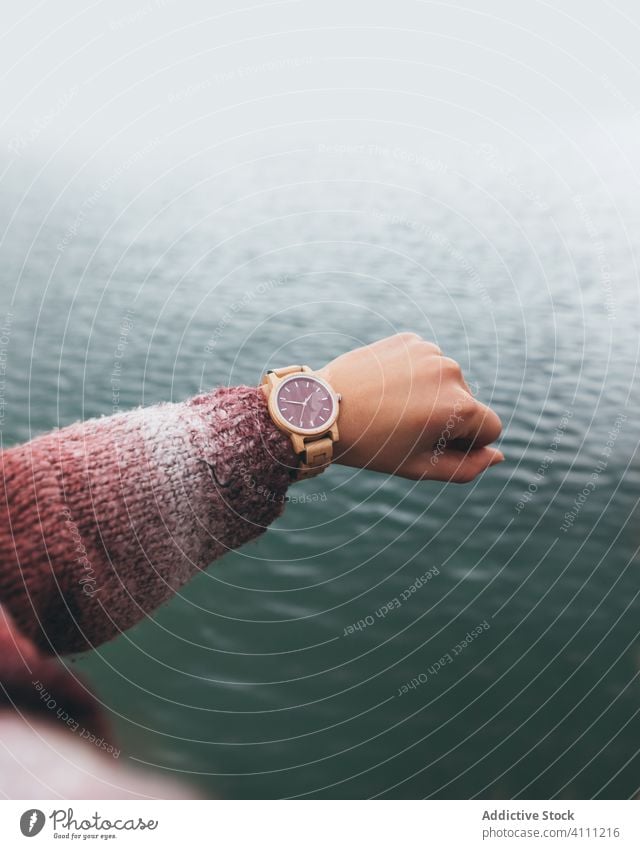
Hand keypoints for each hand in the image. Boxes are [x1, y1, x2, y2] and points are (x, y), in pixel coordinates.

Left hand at [316, 332, 503, 481]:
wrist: (322, 410)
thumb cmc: (373, 445)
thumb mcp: (420, 467)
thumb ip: (466, 467)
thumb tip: (497, 456)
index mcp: (460, 408)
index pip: (491, 429)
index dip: (467, 444)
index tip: (433, 446)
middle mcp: (452, 374)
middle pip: (468, 404)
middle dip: (447, 419)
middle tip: (404, 429)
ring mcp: (430, 352)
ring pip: (447, 382)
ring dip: (431, 396)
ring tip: (393, 408)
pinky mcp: (410, 340)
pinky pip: (426, 363)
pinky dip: (415, 376)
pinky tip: (387, 388)